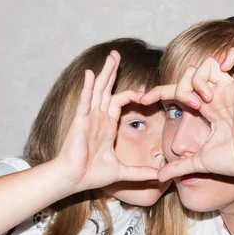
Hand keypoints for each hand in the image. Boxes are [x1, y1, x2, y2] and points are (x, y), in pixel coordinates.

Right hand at [55, 51, 158, 191]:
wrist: (74, 179)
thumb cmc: (92, 175)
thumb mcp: (122, 171)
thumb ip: (140, 172)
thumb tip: (159, 177)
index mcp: (106, 126)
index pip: (119, 101)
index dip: (133, 95)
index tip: (146, 95)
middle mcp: (97, 118)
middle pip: (107, 88)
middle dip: (112, 71)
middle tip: (116, 54)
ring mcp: (88, 117)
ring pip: (98, 89)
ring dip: (104, 72)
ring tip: (111, 56)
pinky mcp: (80, 121)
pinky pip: (85, 100)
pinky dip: (88, 87)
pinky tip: (90, 73)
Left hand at [141, 48, 233, 181]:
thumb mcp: (199, 162)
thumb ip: (179, 166)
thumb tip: (159, 177)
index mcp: (208, 109)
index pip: (178, 90)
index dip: (159, 92)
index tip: (143, 100)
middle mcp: (218, 95)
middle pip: (190, 73)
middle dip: (182, 86)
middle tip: (192, 105)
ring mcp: (232, 89)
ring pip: (208, 63)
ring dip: (199, 78)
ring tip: (206, 99)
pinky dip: (231, 56)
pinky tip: (224, 71)